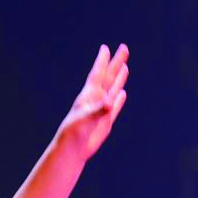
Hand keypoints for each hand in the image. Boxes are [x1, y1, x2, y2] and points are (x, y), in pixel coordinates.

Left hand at [56, 44, 128, 160]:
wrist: (72, 150)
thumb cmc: (74, 134)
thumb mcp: (85, 119)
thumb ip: (99, 110)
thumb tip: (110, 103)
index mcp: (88, 95)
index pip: (97, 74)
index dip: (102, 61)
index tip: (105, 48)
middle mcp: (95, 100)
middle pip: (109, 77)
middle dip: (116, 63)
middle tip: (124, 47)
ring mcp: (101, 110)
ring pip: (112, 90)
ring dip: (119, 78)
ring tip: (124, 67)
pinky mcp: (105, 122)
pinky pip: (115, 107)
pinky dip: (119, 100)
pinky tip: (122, 93)